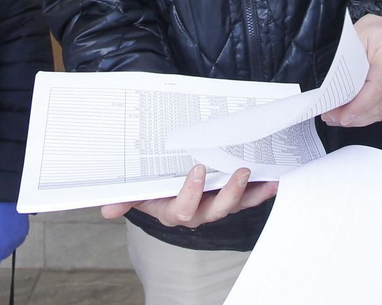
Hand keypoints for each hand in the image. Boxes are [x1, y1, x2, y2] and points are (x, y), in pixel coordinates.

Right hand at [101, 165, 277, 228]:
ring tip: (264, 177)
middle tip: (240, 172)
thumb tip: (106, 209)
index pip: (183, 209)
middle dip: (229, 193)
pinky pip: (248, 198)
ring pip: (235, 204)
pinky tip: (275, 180)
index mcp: (174, 211)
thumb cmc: (151, 188)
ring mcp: (216, 206)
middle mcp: (198, 213)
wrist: (165, 187)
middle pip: (216, 210)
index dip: (191, 193)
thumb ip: (125, 198)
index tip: (197, 170)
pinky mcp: (231, 198)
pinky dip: (262, 190)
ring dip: (251, 192)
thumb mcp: (137, 192)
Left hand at [321, 13, 381, 128]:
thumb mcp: (355, 40)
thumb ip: (347, 66)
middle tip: (331, 118)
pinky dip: (369, 116)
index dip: (360, 107)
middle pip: (380, 103)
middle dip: (354, 116)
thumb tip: (334, 93)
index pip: (378, 87)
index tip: (341, 116)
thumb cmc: (371, 31)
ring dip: (359, 119)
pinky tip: (353, 116)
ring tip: (337, 118)